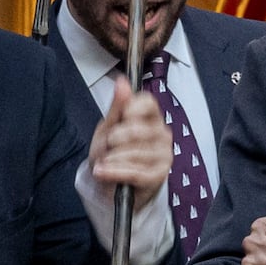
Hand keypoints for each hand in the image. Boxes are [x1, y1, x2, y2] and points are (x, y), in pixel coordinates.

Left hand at [88, 78, 174, 208]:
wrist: (109, 183)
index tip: (121, 116)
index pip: (149, 102)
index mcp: (151, 116)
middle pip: (137, 129)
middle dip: (114, 139)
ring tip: (105, 161)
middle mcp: (162, 133)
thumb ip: (117, 106)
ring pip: (134, 152)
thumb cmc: (111, 152)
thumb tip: (122, 82)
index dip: (131, 108)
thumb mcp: (108, 127)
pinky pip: (135, 172)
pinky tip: (102, 171)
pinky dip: (114, 172)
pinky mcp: (159, 175)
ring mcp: (163, 155)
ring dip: (112, 159)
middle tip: (109, 145)